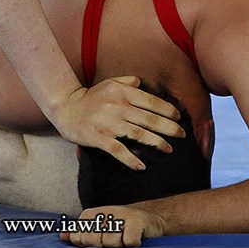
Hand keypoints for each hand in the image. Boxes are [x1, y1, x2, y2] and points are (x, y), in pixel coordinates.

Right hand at [51, 76, 183, 170]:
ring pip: (138, 134)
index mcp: (123, 92)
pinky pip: (117, 150)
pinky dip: (130, 159)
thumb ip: (128, 81)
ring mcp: (108, 123)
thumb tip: (142, 83)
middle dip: (169, 128)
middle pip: (149, 119)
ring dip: (156, 143)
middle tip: (182, 135)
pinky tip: (141, 166)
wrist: (65, 108)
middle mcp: (118, 106)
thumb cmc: (91, 97)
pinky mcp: (98, 137)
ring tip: (169, 149)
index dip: (168, 110)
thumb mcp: (110, 83)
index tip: (179, 118)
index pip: (151, 101)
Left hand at [63, 205, 164, 247]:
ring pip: (110, 242)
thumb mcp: (99, 228)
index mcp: (93, 213)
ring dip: (119, 246)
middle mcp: (106, 211)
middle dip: (103, 245)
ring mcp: (122, 215)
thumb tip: (62, 236)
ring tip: (124, 238)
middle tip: (114, 239)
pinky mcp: (137, 221)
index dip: (88, 244)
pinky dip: (132, 245)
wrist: (150, 220)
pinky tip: (134, 239)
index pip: (79, 236)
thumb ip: (80, 232)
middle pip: (93, 240)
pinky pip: (128, 242)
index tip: (99, 239)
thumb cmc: (121, 227)